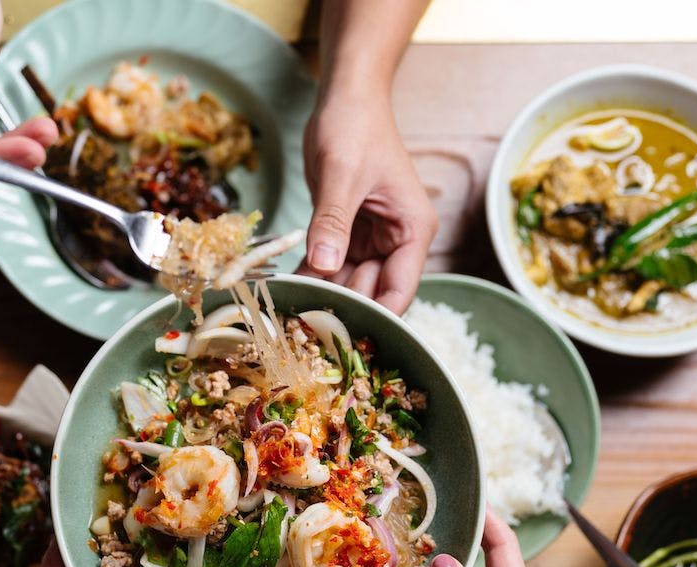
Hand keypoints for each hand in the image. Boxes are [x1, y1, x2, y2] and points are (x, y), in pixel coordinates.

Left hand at [301, 88, 437, 314]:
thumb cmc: (354, 126)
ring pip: (346, 284)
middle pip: (371, 292)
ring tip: (288, 312)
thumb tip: (324, 265)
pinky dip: (309, 277)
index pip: (399, 290)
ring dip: (321, 296)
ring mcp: (371, 241)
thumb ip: (333, 220)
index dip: (374, 316)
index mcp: (412, 230)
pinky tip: (284, 291)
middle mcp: (396, 242)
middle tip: (301, 328)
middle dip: (341, 309)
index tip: (341, 336)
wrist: (345, 99)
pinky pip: (328, 266)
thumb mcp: (342, 173)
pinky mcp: (345, 235)